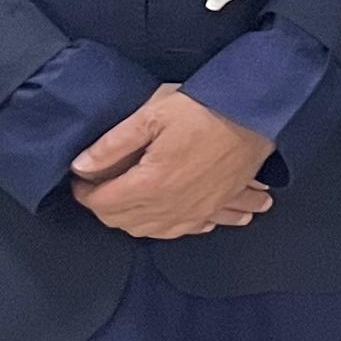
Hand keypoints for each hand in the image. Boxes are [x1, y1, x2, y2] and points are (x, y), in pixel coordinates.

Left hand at [71, 86, 273, 240]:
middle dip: (105, 206)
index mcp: (151, 184)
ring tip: (128, 199)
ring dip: (134, 220)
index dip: (85, 192)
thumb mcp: (152, 115)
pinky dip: (173, 226)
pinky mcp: (217, 206)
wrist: (258, 113)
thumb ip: (112, 144)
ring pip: (153, 231)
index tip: (82, 179)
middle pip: (124, 222)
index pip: (103, 203)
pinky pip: (189, 229)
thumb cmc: (207, 109)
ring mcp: (197, 211)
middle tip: (101, 185)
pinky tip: (172, 214)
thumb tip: (82, 165)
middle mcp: (172, 206)